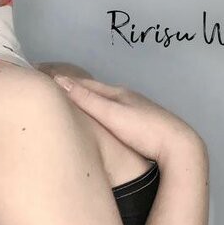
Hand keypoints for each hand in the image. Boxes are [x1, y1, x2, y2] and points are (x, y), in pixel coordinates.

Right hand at [52, 74, 201, 163]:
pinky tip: (99, 122)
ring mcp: (135, 111)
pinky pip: (114, 115)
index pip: (85, 83)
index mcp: (118, 93)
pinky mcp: (141, 126)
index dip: (65, 81)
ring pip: (106, 104)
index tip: (45, 78)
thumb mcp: (111, 114)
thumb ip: (86, 99)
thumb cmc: (144, 130)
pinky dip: (100, 114)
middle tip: (53, 91)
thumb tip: (59, 80)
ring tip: (72, 106)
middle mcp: (126, 98)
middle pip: (96, 91)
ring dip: (89, 103)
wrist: (178, 146)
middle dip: (75, 90)